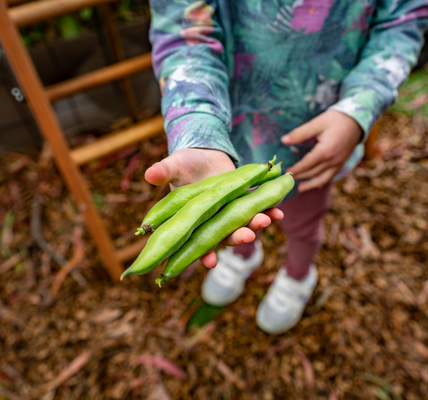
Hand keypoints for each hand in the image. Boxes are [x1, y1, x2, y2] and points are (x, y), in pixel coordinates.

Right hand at [145, 148, 283, 267]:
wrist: (206, 152)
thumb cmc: (185, 163)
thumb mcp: (174, 165)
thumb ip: (164, 171)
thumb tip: (149, 173)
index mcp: (192, 220)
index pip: (194, 242)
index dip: (201, 254)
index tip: (210, 262)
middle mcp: (212, 222)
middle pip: (223, 236)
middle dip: (236, 238)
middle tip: (247, 236)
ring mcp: (229, 214)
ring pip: (242, 225)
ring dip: (254, 225)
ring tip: (266, 220)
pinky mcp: (244, 203)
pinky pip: (257, 209)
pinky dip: (268, 211)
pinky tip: (278, 212)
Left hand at [282, 110, 362, 192]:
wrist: (357, 121)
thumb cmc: (336, 120)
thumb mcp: (317, 124)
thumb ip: (300, 133)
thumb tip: (283, 140)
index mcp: (325, 151)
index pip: (307, 164)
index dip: (296, 169)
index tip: (286, 172)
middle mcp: (333, 160)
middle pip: (313, 172)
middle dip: (300, 176)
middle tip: (288, 179)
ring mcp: (339, 163)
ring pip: (323, 178)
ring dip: (311, 184)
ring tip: (301, 189)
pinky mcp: (342, 162)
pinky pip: (331, 175)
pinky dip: (323, 181)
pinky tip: (318, 184)